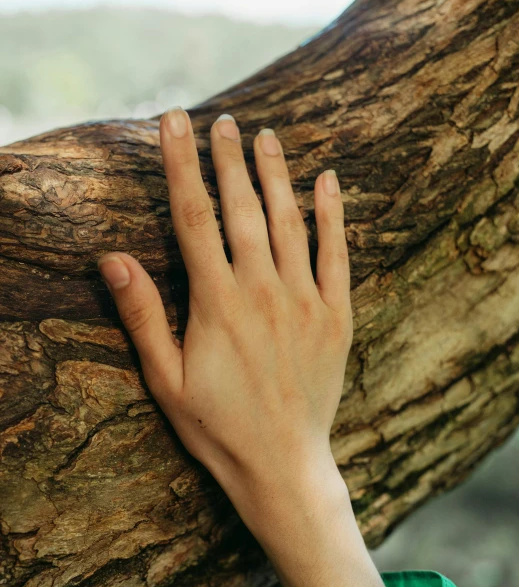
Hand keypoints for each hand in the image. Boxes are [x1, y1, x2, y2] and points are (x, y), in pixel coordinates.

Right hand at [97, 108, 351, 543]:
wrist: (281, 465)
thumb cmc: (217, 427)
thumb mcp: (166, 380)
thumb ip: (143, 316)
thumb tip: (114, 259)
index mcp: (217, 303)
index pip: (194, 218)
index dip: (181, 166)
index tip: (175, 124)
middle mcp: (263, 292)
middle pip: (242, 210)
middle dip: (229, 160)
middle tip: (222, 121)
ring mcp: (305, 302)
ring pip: (289, 223)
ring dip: (276, 176)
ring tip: (266, 137)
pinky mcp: (335, 318)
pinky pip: (337, 255)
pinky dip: (334, 216)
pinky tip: (328, 181)